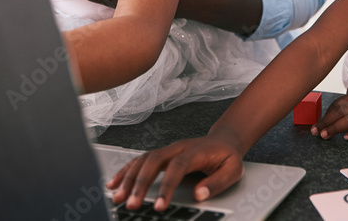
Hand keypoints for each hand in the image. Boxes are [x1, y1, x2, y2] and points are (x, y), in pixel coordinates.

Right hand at [107, 135, 243, 211]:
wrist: (224, 140)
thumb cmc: (227, 156)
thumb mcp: (233, 170)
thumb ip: (218, 182)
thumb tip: (200, 195)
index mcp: (195, 152)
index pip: (177, 167)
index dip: (166, 187)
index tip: (158, 206)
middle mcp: (177, 148)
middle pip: (153, 161)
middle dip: (140, 184)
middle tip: (131, 204)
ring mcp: (167, 150)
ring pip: (143, 160)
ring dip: (128, 178)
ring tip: (117, 197)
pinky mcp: (161, 155)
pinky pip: (140, 160)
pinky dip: (125, 171)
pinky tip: (114, 184)